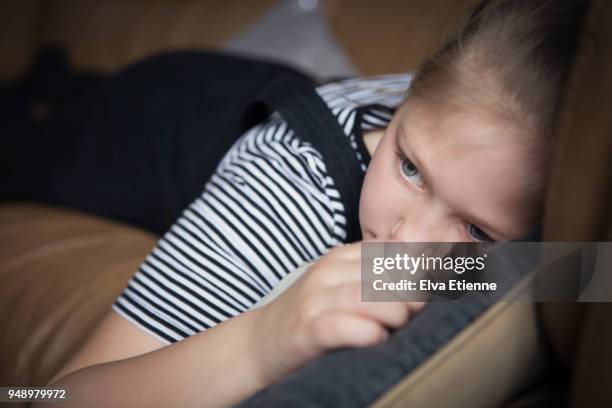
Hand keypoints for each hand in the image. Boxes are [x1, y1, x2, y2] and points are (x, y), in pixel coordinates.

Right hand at [247, 241, 425, 386]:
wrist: (261, 341)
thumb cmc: (312, 315)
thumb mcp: (340, 286)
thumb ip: (374, 279)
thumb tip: (424, 282)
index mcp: (337, 258)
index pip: (387, 254)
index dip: (414, 272)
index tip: (426, 290)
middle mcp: (325, 273)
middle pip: (382, 275)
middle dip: (409, 295)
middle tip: (415, 313)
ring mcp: (313, 301)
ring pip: (366, 298)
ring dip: (394, 314)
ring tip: (399, 326)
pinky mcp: (305, 331)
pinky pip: (342, 327)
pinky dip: (367, 333)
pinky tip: (377, 338)